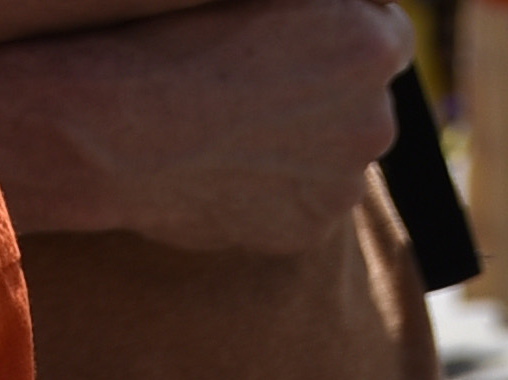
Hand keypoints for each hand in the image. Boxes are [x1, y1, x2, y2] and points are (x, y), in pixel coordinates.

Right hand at [0, 0, 406, 248]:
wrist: (122, 127)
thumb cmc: (176, 36)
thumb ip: (316, 4)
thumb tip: (337, 8)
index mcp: (374, 44)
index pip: (385, 35)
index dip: (338, 35)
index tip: (299, 39)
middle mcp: (378, 118)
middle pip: (365, 102)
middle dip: (328, 94)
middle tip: (261, 85)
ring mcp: (346, 183)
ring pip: (336, 156)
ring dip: (303, 144)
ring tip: (235, 127)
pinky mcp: (309, 230)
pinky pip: (303, 202)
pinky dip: (276, 188)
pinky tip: (227, 166)